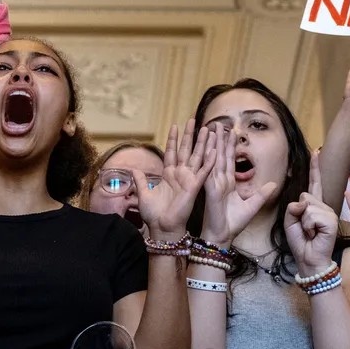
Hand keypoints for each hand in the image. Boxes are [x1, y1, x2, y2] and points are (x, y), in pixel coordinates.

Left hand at [136, 120, 217, 239]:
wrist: (162, 228)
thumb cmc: (154, 214)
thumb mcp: (143, 193)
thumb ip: (141, 180)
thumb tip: (133, 169)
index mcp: (168, 174)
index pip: (171, 152)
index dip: (173, 139)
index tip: (175, 125)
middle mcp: (180, 174)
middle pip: (186, 150)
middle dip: (189, 135)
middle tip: (193, 120)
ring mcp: (189, 179)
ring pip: (198, 157)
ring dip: (203, 143)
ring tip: (209, 130)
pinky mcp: (195, 187)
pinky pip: (204, 171)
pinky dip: (210, 161)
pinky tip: (216, 150)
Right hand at [201, 127, 277, 246]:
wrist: (223, 236)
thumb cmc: (235, 223)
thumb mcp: (253, 205)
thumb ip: (262, 194)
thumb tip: (274, 184)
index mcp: (228, 183)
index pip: (229, 160)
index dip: (229, 146)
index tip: (231, 132)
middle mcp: (219, 181)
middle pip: (220, 155)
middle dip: (219, 139)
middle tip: (218, 123)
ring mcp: (213, 184)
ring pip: (213, 159)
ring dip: (212, 144)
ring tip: (211, 128)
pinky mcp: (209, 190)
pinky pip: (210, 172)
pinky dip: (210, 160)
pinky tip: (210, 147)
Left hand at [285, 151, 338, 273]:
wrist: (309, 259)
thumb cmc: (300, 242)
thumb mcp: (290, 221)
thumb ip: (293, 207)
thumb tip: (304, 201)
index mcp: (314, 205)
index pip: (314, 183)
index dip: (314, 167)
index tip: (316, 151)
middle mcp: (324, 206)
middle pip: (305, 195)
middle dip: (298, 212)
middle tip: (305, 229)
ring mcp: (329, 212)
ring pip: (307, 205)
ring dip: (303, 221)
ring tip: (309, 232)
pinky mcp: (332, 220)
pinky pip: (311, 214)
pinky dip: (307, 226)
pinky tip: (314, 234)